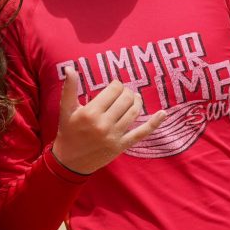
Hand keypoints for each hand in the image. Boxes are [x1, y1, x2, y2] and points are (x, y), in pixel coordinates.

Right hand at [51, 66, 165, 174]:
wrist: (70, 162)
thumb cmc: (68, 132)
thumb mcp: (66, 110)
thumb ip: (69, 88)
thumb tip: (69, 67)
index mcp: (90, 113)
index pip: (114, 90)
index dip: (116, 85)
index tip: (113, 87)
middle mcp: (103, 124)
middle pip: (126, 99)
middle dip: (126, 92)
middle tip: (122, 93)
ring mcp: (114, 136)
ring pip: (134, 111)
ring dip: (137, 101)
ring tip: (134, 98)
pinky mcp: (122, 146)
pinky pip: (141, 133)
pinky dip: (154, 123)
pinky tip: (163, 113)